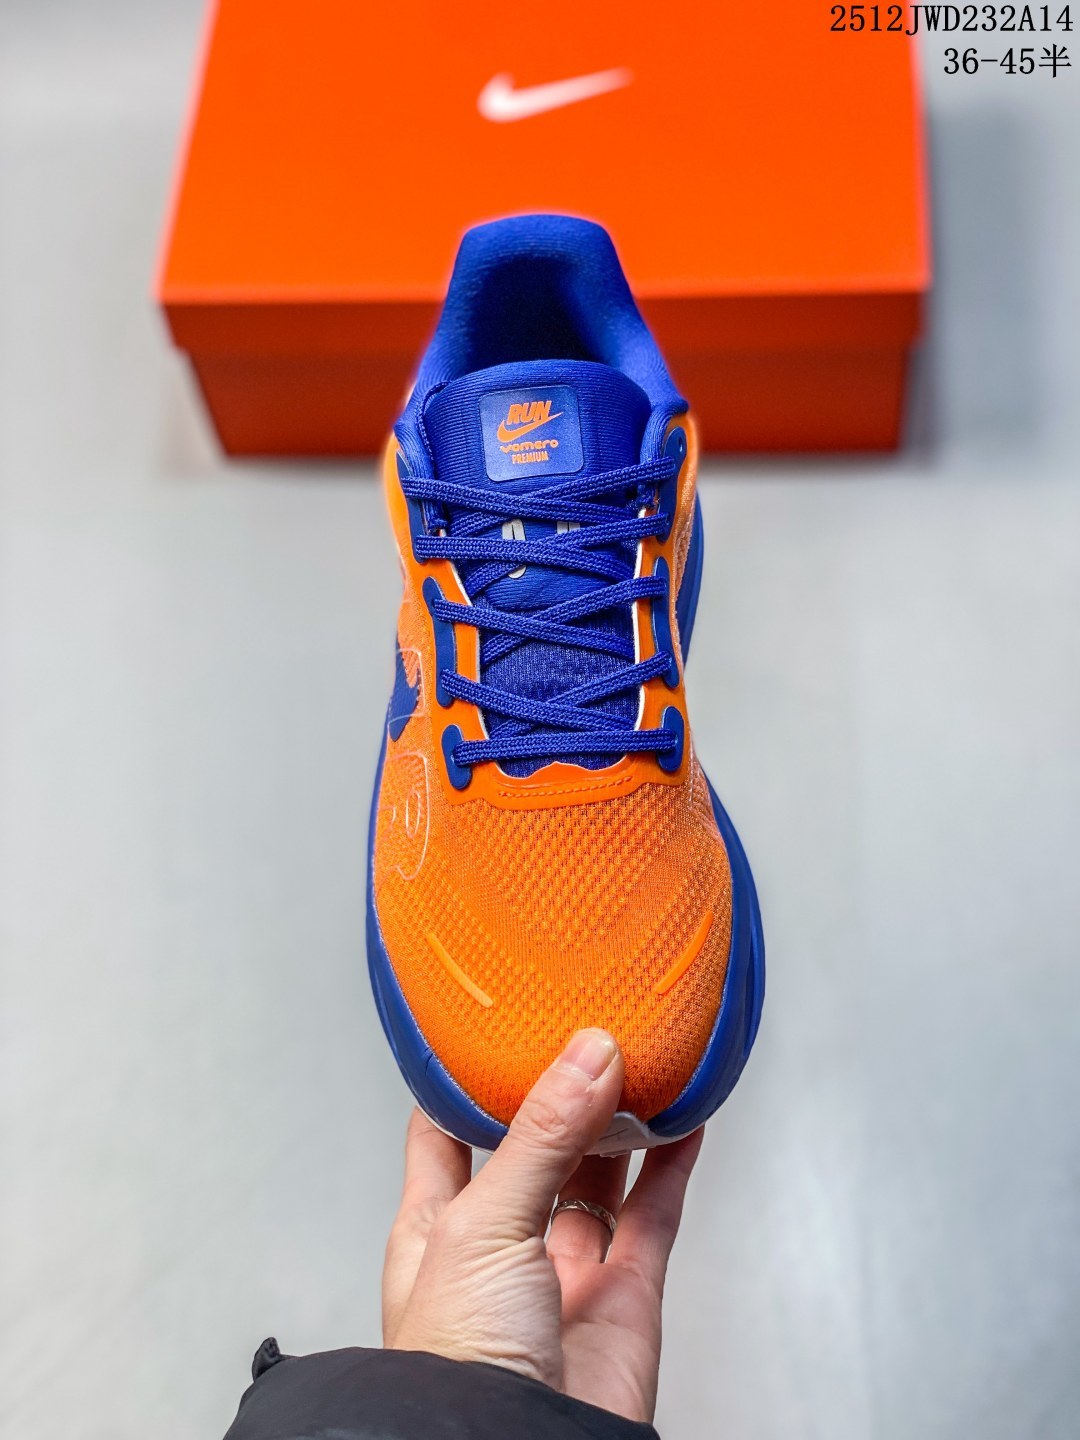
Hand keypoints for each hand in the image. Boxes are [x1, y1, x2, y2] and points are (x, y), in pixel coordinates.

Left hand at [381, 1030, 703, 1423]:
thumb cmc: (457, 1365)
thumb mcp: (484, 1224)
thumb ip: (540, 1137)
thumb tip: (587, 1057)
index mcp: (438, 1226)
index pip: (445, 1134)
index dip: (467, 1081)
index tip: (496, 1024)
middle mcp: (501, 1244)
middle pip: (535, 1146)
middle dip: (559, 1093)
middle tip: (586, 1030)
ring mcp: (565, 1271)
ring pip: (599, 1176)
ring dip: (619, 1121)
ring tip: (638, 1059)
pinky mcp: (625, 1297)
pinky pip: (655, 1216)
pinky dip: (673, 1165)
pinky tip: (685, 1120)